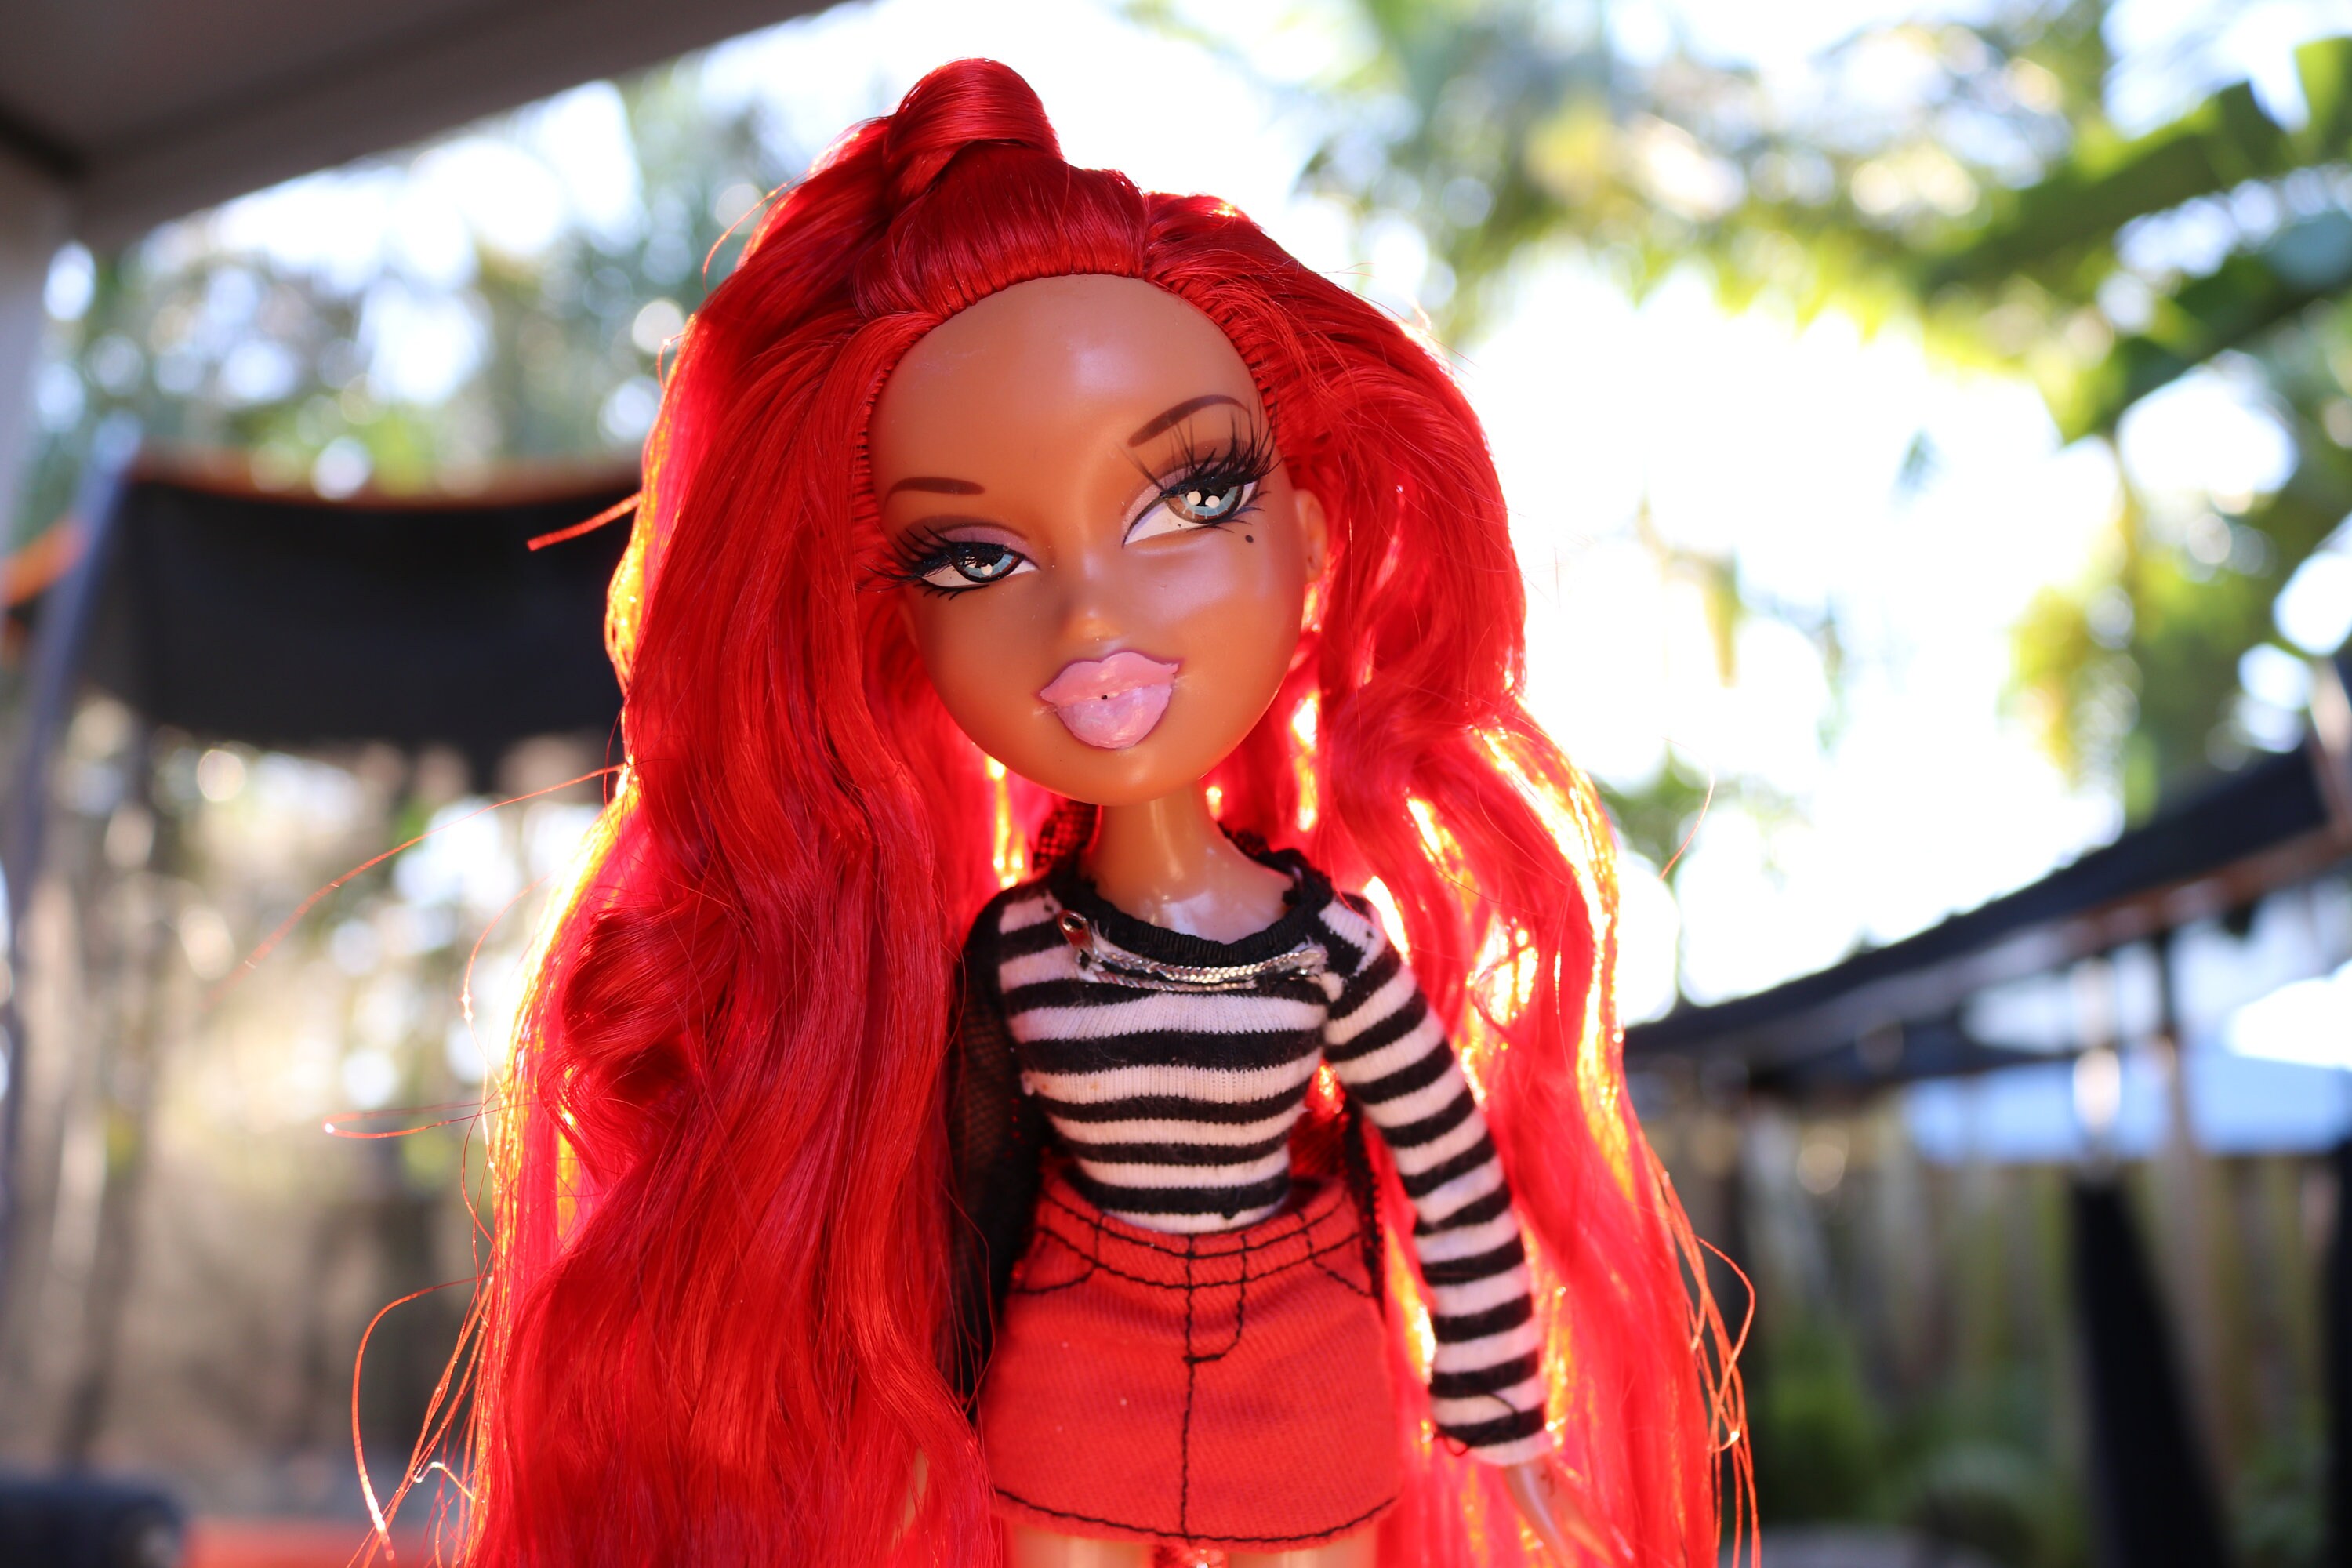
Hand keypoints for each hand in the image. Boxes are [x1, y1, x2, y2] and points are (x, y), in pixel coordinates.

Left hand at [1501, 1457, 1622, 1564]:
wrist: (1523, 1448)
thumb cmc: (1531, 1486)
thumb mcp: (1541, 1521)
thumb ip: (1559, 1546)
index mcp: (1578, 1517)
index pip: (1600, 1542)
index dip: (1611, 1555)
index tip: (1628, 1564)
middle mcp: (1580, 1504)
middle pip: (1602, 1528)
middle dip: (1614, 1543)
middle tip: (1627, 1555)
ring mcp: (1572, 1492)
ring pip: (1594, 1515)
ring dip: (1604, 1529)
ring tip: (1610, 1537)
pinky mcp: (1561, 1482)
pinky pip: (1584, 1504)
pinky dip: (1592, 1516)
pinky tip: (1582, 1510)